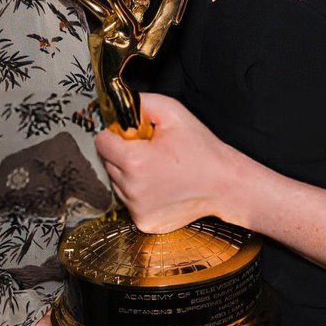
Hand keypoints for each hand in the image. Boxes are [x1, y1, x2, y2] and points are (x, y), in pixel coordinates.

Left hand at [95, 92, 237, 233]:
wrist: (224, 185)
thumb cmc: (202, 150)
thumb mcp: (173, 113)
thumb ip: (140, 103)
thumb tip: (118, 105)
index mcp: (135, 161)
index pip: (101, 142)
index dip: (117, 133)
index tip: (134, 134)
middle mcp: (131, 189)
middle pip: (108, 162)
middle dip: (124, 153)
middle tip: (152, 151)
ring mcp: (137, 209)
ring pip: (117, 183)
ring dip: (130, 174)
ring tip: (159, 169)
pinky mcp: (144, 222)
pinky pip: (130, 202)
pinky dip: (140, 193)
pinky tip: (161, 185)